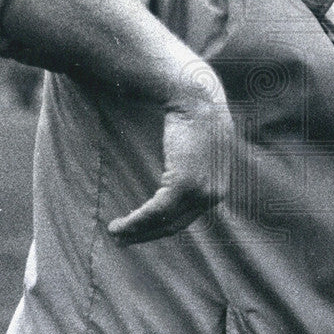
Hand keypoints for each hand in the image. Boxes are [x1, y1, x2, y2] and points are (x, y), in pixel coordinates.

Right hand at [108, 77, 234, 243]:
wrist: (194, 94)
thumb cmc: (192, 111)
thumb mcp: (198, 138)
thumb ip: (191, 156)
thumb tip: (175, 159)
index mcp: (219, 182)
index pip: (190, 214)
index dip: (163, 225)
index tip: (140, 230)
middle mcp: (215, 191)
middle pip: (177, 223)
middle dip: (147, 234)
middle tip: (122, 239)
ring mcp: (202, 190)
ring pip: (164, 221)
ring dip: (136, 231)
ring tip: (114, 233)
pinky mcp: (185, 185)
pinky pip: (156, 211)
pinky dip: (135, 222)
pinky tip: (117, 224)